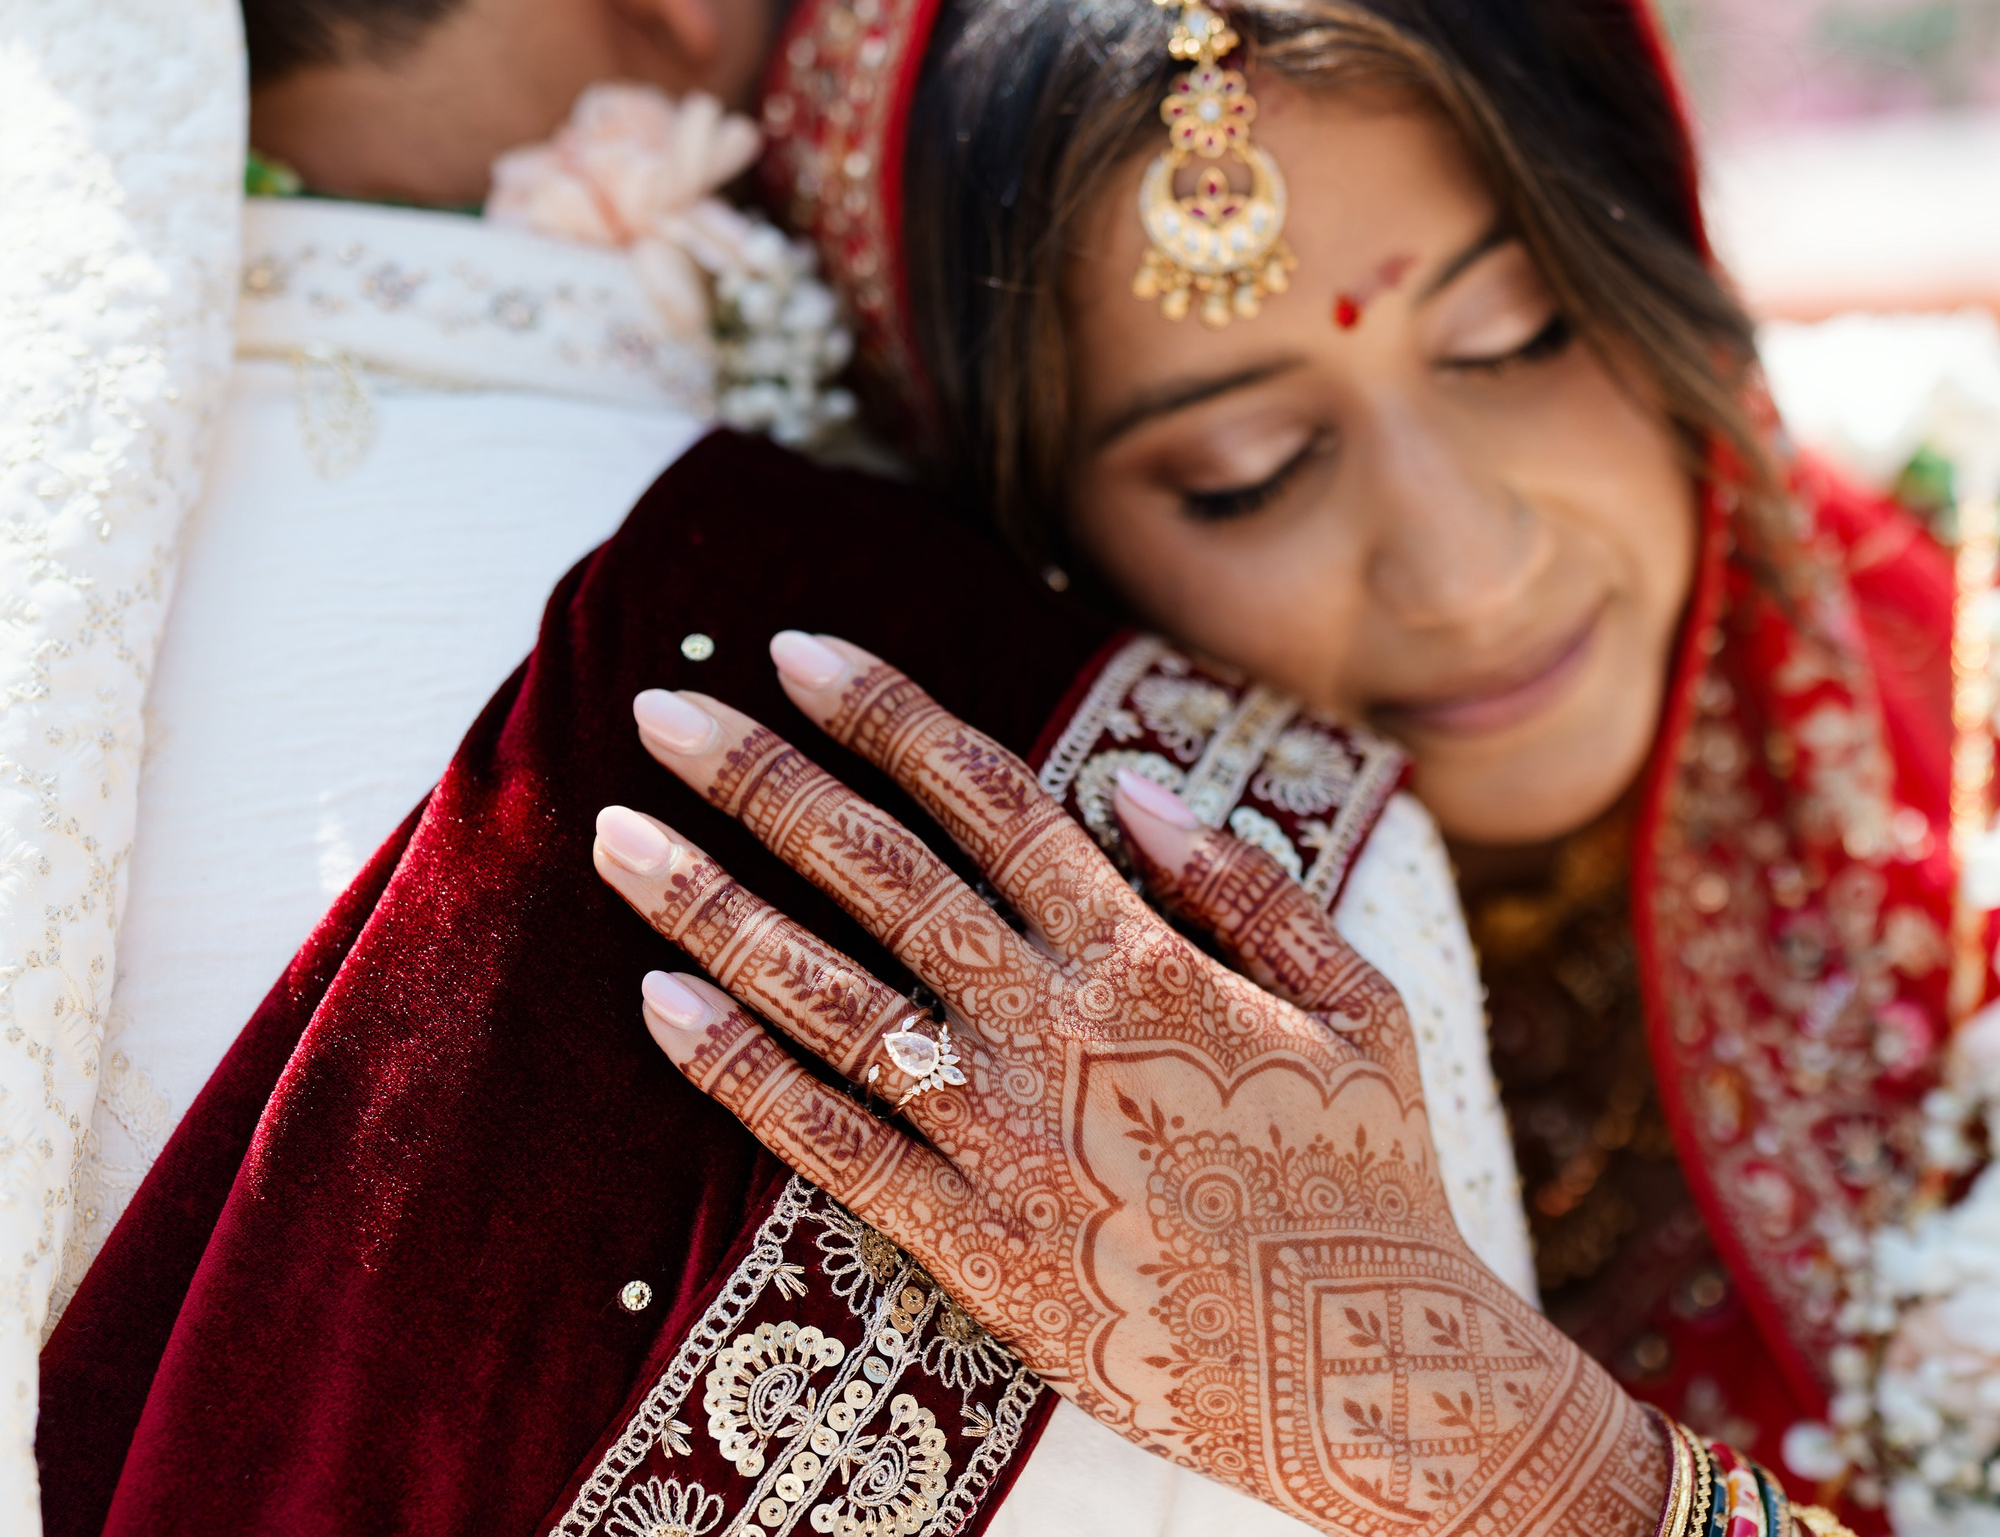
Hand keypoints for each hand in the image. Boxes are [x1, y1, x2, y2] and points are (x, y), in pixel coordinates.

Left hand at [590, 632, 1669, 1536]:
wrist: (1355, 1364)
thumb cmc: (1366, 1175)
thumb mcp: (1358, 1004)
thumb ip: (1248, 886)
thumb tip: (1131, 784)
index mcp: (1147, 957)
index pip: (989, 800)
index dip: (885, 716)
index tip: (795, 653)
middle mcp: (1054, 1028)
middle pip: (880, 873)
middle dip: (761, 780)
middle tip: (659, 710)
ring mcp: (1000, 1136)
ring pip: (826, 997)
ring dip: (713, 907)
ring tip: (616, 839)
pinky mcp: (969, 1240)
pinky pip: (827, 1143)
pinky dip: (738, 1072)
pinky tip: (660, 1005)